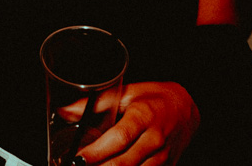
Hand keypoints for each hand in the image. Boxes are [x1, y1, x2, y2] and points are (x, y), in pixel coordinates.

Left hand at [77, 82, 198, 164]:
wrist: (187, 108)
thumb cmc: (153, 98)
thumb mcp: (126, 93)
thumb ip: (95, 103)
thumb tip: (64, 111)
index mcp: (143, 116)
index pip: (119, 138)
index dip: (98, 151)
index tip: (78, 158)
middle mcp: (155, 138)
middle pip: (125, 162)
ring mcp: (162, 156)